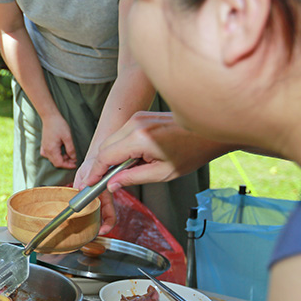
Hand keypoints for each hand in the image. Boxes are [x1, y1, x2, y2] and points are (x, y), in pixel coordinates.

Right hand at [40, 114, 77, 169]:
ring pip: (52, 159)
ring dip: (61, 159)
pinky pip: (48, 155)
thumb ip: (71, 149)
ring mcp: (44, 148)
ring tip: (69, 154)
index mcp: (52, 149)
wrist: (50, 117)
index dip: (68, 165)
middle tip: (74, 159)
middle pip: (56, 162)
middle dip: (65, 163)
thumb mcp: (68, 137)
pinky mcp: (43, 145)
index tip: (75, 164)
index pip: (59, 163)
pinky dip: (54, 156)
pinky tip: (59, 152)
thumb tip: (73, 158)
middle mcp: (46, 150)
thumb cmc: (59, 125)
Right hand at [78, 112, 225, 190]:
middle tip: (108, 182)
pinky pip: (122, 134)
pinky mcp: (141, 116)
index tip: (90, 183)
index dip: (95, 172)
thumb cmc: (191, 153)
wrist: (210, 132)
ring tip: (128, 170)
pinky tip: (136, 157)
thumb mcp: (162, 173)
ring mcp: (137, 117)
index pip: (105, 156)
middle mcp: (134, 124)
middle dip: (103, 165)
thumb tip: (112, 184)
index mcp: (139, 139)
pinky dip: (121, 147)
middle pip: (105, 147)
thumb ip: (133, 178)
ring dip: (113, 156)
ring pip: (112, 140)